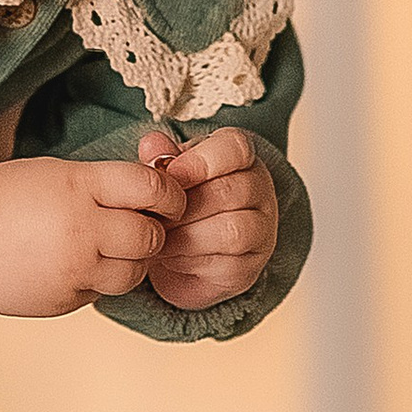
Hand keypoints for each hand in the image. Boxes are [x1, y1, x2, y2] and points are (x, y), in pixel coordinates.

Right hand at [0, 152, 182, 317]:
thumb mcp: (50, 173)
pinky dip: (100, 280)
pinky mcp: (65, 301)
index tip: (166, 196)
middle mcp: (82, 231)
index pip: (151, 188)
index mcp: (77, 188)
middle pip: (150, 236)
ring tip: (107, 247)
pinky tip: (75, 265)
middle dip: (152, 230)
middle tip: (138, 223)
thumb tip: (148, 191)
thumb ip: (99, 183)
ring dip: (131, 260)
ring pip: (135, 272)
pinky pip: (103, 292)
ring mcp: (75, 271)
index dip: (168, 193)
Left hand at [144, 126, 278, 312]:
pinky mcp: (249, 267)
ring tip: (159, 235)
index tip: (170, 174)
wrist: (183, 256)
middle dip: (185, 206)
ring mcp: (261, 231)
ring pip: (232, 230)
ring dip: (186, 234)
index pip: (237, 148)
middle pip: (231, 192)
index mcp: (240, 158)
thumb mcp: (168, 176)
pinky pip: (225, 264)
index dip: (202, 161)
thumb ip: (161, 159)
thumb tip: (150, 144)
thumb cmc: (180, 206)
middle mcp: (259, 190)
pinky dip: (189, 260)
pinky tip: (169, 256)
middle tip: (155, 213)